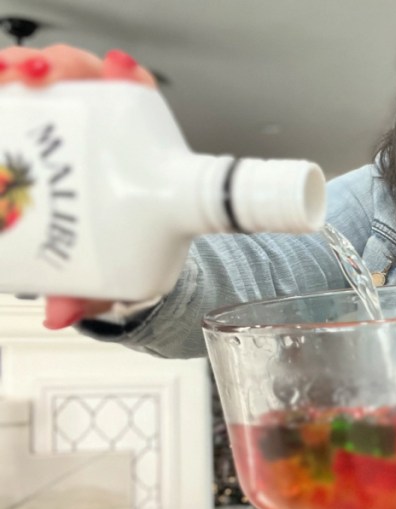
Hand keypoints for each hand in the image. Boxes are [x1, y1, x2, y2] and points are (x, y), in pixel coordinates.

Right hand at [1, 44, 156, 327]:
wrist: (124, 248)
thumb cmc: (133, 247)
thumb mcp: (121, 271)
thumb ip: (92, 291)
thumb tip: (59, 314)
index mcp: (141, 151)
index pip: (141, 100)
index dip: (128, 80)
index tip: (119, 72)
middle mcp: (107, 127)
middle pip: (88, 79)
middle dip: (60, 67)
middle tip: (35, 78)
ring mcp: (72, 123)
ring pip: (50, 80)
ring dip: (20, 68)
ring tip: (5, 77)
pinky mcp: (41, 128)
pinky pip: (21, 99)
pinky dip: (5, 86)